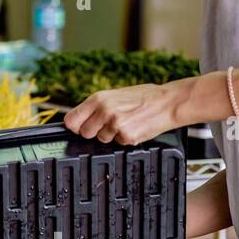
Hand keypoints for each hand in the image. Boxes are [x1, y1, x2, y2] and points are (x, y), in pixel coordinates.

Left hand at [64, 83, 181, 144]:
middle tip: (108, 124)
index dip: (76, 126)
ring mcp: (115, 125)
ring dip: (112, 135)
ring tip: (126, 123)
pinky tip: (134, 127)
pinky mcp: (126, 137)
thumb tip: (79, 120)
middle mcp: (104, 111)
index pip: (71, 120)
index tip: (82, 127)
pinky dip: (125, 139)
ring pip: (102, 140)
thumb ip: (97, 107)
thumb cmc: (144, 96)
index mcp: (98, 98)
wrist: (167, 102)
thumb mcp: (115, 95)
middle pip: (84, 133)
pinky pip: (118, 143)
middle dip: (94, 132)